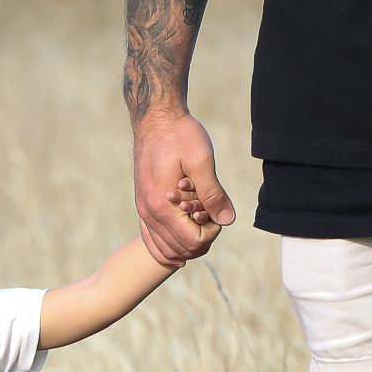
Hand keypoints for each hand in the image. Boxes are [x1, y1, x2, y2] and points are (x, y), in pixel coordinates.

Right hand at [133, 110, 235, 263]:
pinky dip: (166, 249)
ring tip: (202, 227)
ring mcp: (143, 210)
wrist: (156, 118)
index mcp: (162, 205)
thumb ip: (214, 193)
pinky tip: (180, 252)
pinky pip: (151, 239)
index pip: (192, 241)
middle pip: (180, 249)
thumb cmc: (180, 135)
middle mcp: (148, 212)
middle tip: (213, 215)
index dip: (212, 232)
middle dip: (202, 239)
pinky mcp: (143, 205)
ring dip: (187, 245)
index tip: (218, 210)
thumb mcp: (202, 160)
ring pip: (164, 249)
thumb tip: (228, 220)